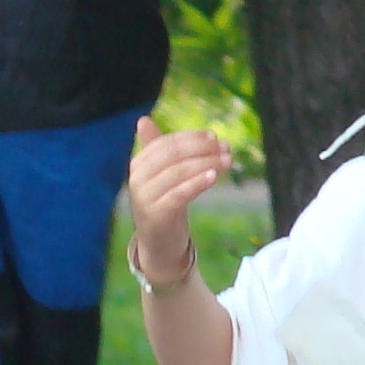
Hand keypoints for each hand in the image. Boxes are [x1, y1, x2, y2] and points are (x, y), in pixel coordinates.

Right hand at [126, 116, 229, 284]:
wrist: (158, 244)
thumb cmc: (164, 205)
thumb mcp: (161, 175)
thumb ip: (157, 149)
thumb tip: (143, 119)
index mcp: (139, 164)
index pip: (167, 143)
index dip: (192, 137)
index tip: (214, 137)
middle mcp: (137, 178)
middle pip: (173, 155)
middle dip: (202, 149)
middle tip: (226, 148)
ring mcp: (145, 197)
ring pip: (179, 172)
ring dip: (206, 164)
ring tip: (227, 161)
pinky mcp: (156, 214)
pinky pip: (179, 194)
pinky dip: (197, 183)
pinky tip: (213, 177)